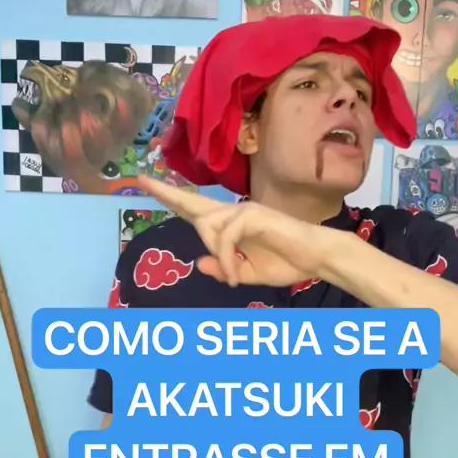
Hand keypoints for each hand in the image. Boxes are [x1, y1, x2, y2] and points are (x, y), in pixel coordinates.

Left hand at [137, 176, 346, 287]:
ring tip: (233, 277)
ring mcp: (244, 211)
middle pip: (193, 204)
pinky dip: (226, 259)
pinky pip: (226, 236)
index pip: (195, 209)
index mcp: (230, 224)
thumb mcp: (247, 273)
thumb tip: (198, 262)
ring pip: (208, 227)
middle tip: (141, 181)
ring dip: (216, 254)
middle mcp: (234, 212)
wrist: (316, 258)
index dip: (170, 197)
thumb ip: (223, 269)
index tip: (145, 183)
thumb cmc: (286, 262)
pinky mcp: (254, 215)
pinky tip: (235, 276)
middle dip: (166, 193)